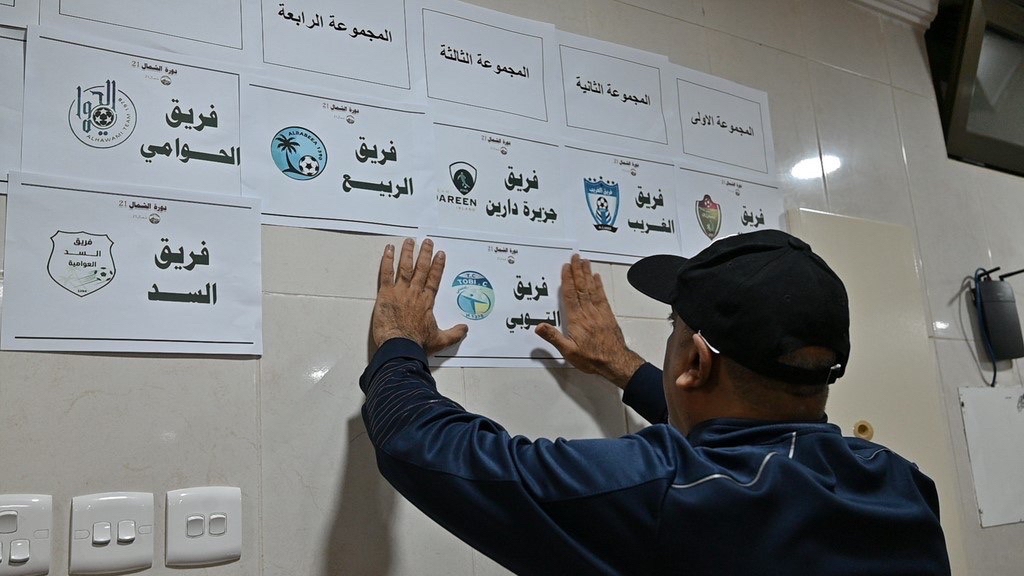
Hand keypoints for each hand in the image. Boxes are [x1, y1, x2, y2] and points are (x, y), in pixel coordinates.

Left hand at [373, 238, 468, 354]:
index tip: (440, 254)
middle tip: (427, 242)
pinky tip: (388, 250)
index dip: (438, 266)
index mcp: (427, 302)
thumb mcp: (440, 340)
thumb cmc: (418, 344)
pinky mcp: (386, 294)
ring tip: (409, 242)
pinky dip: (387, 261)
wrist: (400, 347)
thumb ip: (453, 334)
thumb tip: (465, 329)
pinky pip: (386, 274)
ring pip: (405, 268)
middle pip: (421, 269)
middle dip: (424, 254)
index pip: (434, 279)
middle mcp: (415, 293)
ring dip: (408, 253)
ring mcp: (400, 292)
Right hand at [535, 254, 644, 388]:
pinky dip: (599, 286)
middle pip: (581, 288)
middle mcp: (588, 312)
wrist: (615, 362)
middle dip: (578, 271)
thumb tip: (538, 326)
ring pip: (592, 289)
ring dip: (588, 274)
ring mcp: (599, 312)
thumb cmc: (591, 358)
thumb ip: (553, 337)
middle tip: (575, 257)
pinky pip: (602, 297)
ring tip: (585, 261)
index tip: (566, 267)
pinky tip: (597, 277)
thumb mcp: (568, 351)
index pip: (570, 295)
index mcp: (576, 319)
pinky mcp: (607, 315)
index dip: (567, 280)